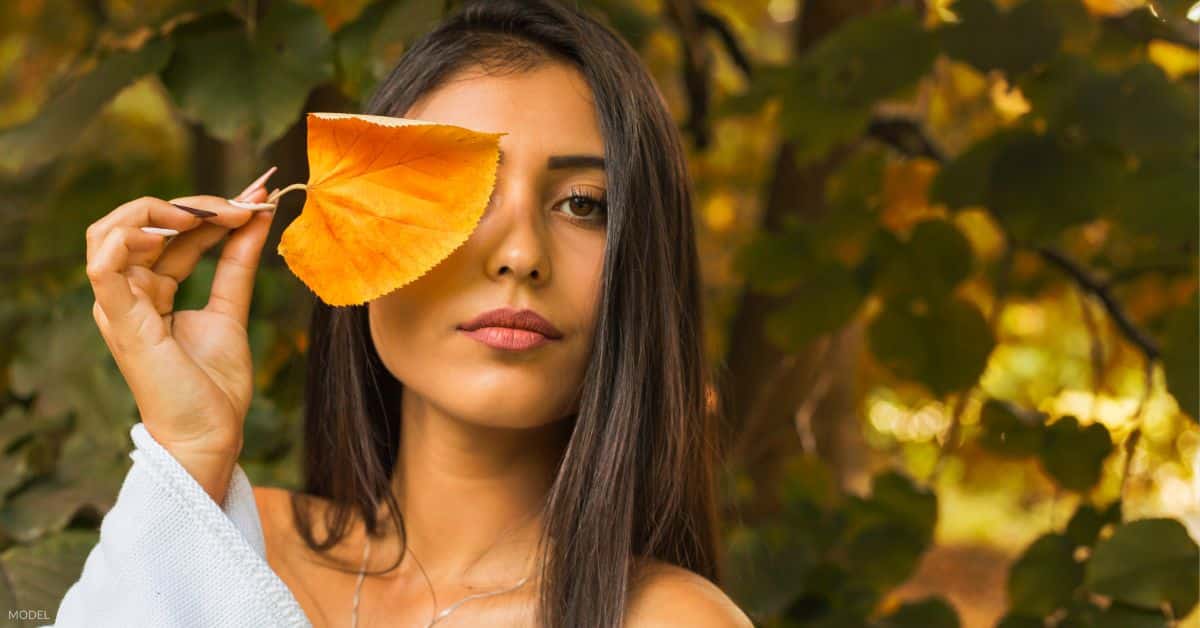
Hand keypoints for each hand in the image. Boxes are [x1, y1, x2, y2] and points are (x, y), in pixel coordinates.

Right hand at [85, 168, 278, 500]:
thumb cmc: (215, 385)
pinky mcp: (122, 322)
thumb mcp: (232, 309)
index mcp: (149, 291)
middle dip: (196, 205)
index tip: (257, 199)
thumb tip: (257, 215)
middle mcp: (127, 294)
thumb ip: (238, 262)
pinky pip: (103, 268)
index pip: (171, 232)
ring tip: (215, 213)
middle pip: (144, 224)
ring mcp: (119, 307)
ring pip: (112, 232)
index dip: (211, 210)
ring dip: (163, 211)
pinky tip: (168, 228)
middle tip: (246, 205)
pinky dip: (127, 238)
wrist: (212, 434)